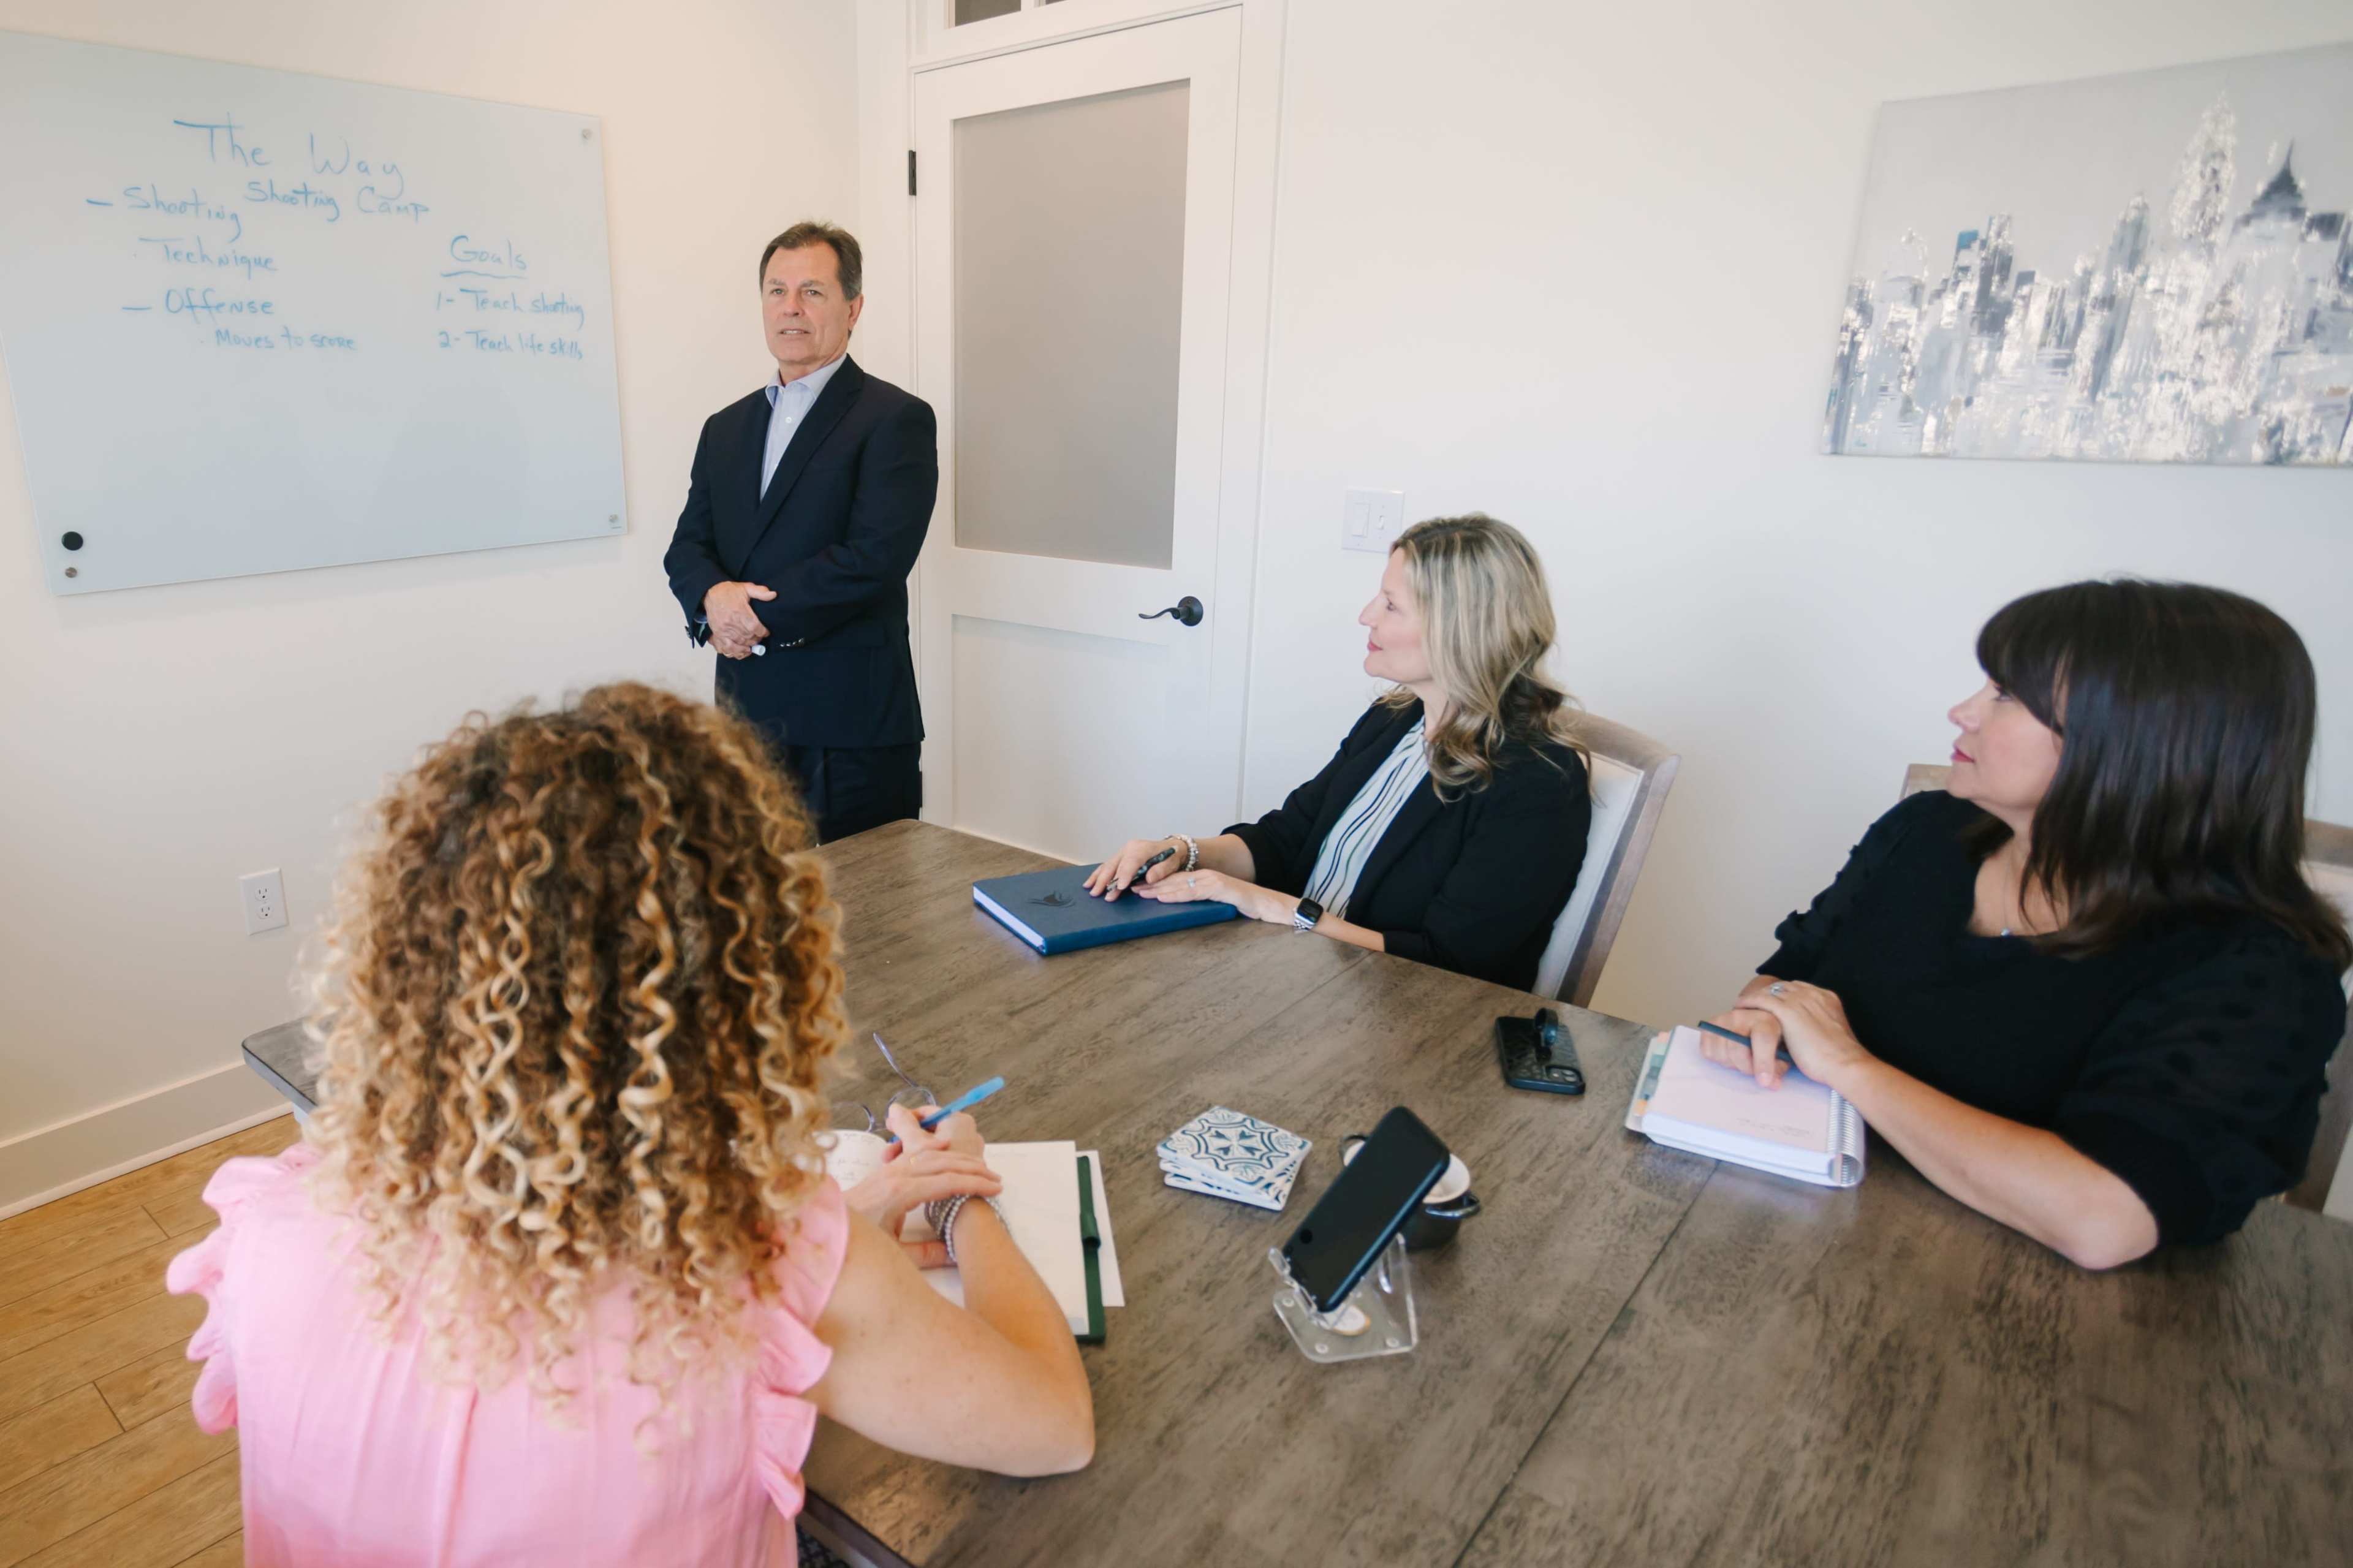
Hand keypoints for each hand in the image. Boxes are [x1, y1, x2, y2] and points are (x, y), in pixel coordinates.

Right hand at [703, 581, 775, 656]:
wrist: (710, 593)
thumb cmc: (728, 591)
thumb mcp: (746, 588)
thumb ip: (760, 592)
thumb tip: (773, 595)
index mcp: (740, 611)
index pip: (755, 627)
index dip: (763, 632)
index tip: (766, 632)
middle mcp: (732, 622)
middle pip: (748, 636)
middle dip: (757, 638)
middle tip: (759, 637)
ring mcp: (724, 629)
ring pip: (740, 643)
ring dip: (749, 645)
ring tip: (753, 643)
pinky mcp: (718, 633)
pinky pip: (727, 647)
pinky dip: (736, 651)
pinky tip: (743, 651)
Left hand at [842, 1103, 999, 1267]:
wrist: (822, 1229)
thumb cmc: (857, 1243)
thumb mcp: (893, 1254)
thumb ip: (925, 1254)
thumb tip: (954, 1251)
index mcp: (900, 1194)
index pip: (947, 1182)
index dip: (974, 1185)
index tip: (995, 1190)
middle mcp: (896, 1175)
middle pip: (944, 1163)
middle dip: (974, 1169)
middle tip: (997, 1179)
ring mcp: (890, 1170)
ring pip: (932, 1155)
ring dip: (959, 1159)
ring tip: (982, 1168)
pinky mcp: (886, 1170)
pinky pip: (917, 1154)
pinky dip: (937, 1151)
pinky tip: (950, 1152)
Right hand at [1082, 837, 1186, 897]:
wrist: (1171, 847)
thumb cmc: (1171, 856)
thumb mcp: (1171, 863)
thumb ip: (1161, 870)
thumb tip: (1149, 878)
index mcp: (1142, 848)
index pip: (1131, 862)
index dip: (1124, 875)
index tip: (1119, 887)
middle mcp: (1129, 848)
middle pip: (1115, 865)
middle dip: (1106, 880)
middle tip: (1099, 894)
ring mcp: (1123, 852)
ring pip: (1108, 865)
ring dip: (1098, 879)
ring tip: (1091, 890)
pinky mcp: (1119, 857)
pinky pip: (1107, 866)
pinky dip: (1098, 875)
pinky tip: (1089, 883)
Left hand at [1133, 866, 1289, 924]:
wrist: (1269, 905)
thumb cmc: (1245, 907)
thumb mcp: (1218, 904)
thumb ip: (1201, 902)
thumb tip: (1181, 908)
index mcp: (1204, 879)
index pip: (1175, 880)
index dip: (1155, 883)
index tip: (1136, 887)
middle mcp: (1206, 876)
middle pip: (1173, 880)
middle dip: (1150, 884)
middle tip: (1129, 888)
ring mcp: (1213, 881)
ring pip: (1180, 884)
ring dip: (1158, 889)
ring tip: (1140, 893)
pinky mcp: (1220, 889)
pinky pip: (1194, 893)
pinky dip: (1177, 895)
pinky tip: (1163, 898)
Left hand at [1700, 979, 1870, 1090]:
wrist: (1845, 1063)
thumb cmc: (1840, 1058)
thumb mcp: (1830, 1034)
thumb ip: (1818, 1027)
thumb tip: (1805, 1035)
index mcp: (1827, 997)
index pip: (1798, 989)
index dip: (1783, 995)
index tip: (1773, 1003)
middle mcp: (1813, 993)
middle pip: (1783, 987)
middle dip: (1768, 994)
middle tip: (1754, 1003)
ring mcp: (1800, 1000)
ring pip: (1770, 991)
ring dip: (1756, 997)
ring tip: (1744, 1005)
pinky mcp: (1788, 1010)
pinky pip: (1762, 999)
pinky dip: (1749, 1001)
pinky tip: (1740, 1007)